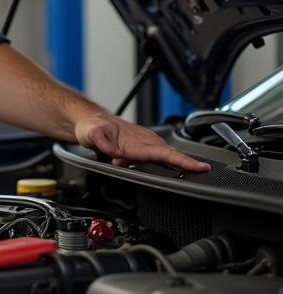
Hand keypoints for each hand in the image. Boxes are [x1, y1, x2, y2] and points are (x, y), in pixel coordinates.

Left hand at [74, 112, 210, 172]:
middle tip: (201, 172)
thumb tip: (113, 152)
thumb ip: (101, 141)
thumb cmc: (92, 126)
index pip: (163, 152)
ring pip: (165, 156)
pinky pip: (157, 156)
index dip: (181, 161)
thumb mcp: (91, 133)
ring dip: (173, 165)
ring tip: (177, 169)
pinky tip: (159, 168)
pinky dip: (163, 163)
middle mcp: (143, 140)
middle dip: (187, 164)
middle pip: (170, 155)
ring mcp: (144, 143)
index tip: (198, 167)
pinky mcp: (142, 146)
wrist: (90, 121)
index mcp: (135, 140)